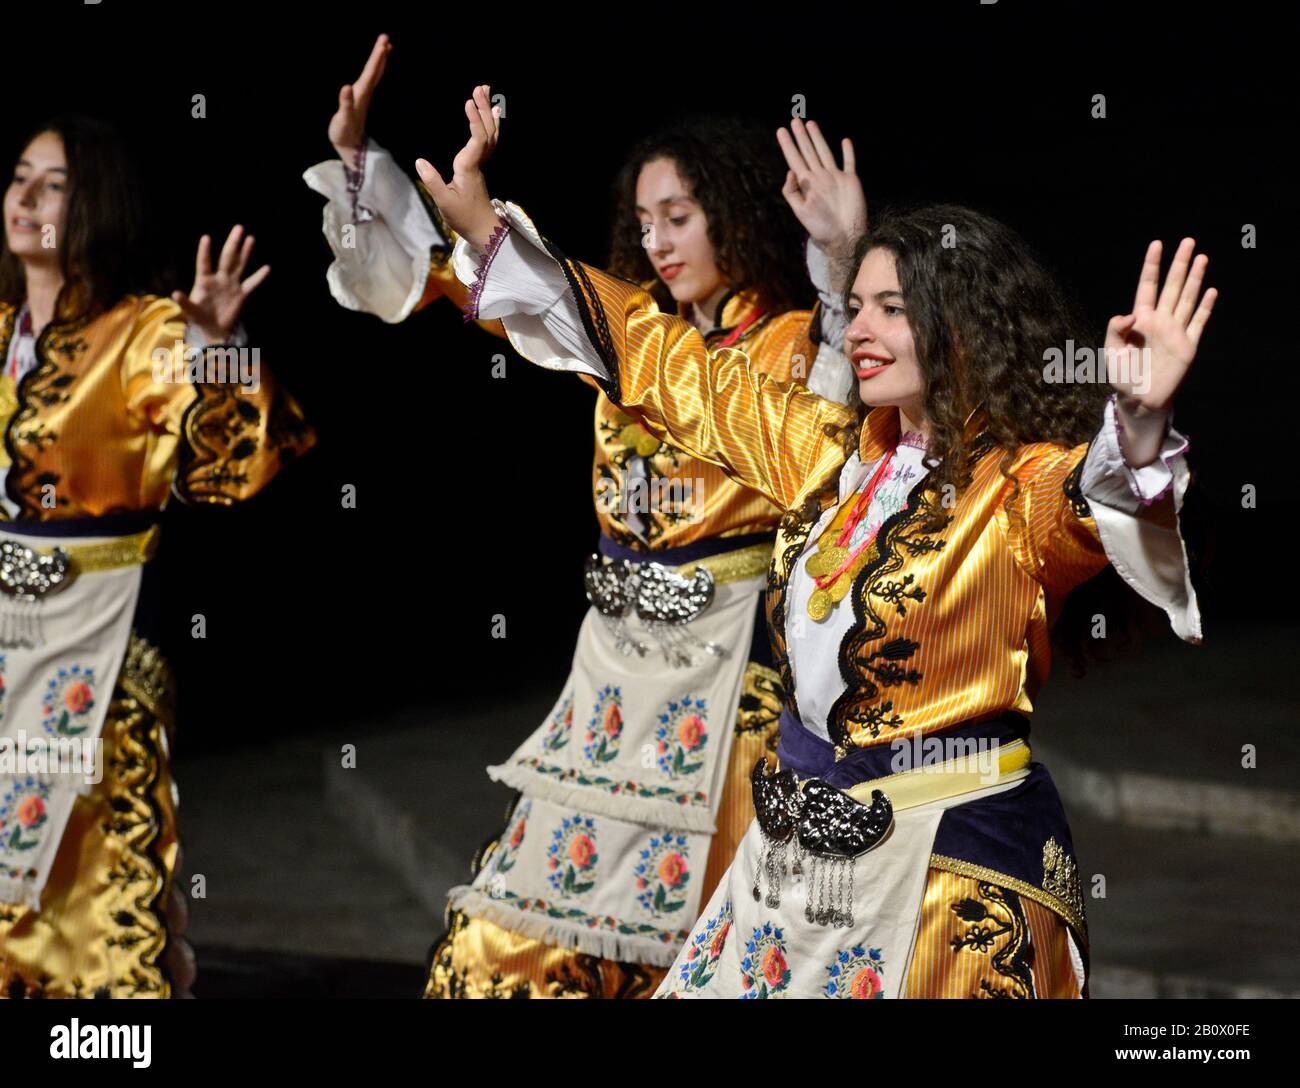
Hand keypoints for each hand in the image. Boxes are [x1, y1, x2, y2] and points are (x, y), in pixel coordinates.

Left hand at [172, 226, 269, 343]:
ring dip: (245, 252)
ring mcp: (231, 285)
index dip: (205, 252)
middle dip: (233, 243)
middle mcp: (219, 279)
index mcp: (205, 281)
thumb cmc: (199, 318)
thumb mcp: (190, 311)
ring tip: (250, 238)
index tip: (206, 237)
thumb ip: (184, 302)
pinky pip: (251, 284)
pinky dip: (259, 277)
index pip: (205, 263)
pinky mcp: (241, 295)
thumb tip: (174, 294)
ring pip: (239, 265)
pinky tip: (267, 268)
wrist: (213, 329)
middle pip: (227, 258)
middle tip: (239, 228)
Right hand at [329, 33, 390, 162]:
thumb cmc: (344, 134)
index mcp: (361, 95)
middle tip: (385, 37)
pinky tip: (373, 68)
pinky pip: (369, 81)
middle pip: (375, 71)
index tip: (383, 42)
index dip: (377, 57)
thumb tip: (346, 87)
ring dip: (379, 61)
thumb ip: (345, 104)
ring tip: (385, 47)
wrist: (350, 148)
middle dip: (380, 54)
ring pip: (374, 75)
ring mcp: (363, 97)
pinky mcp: (360, 101)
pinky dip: (372, 71)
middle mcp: (365, 94)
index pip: (371, 72)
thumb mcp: (343, 119)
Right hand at [414, 84, 501, 247]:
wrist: (483, 229)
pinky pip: (489, 141)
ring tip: (487, 92)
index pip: (477, 139)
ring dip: (488, 113)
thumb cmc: (463, 217)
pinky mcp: (479, 167)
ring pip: (490, 135)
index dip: (475, 120)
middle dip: (483, 109)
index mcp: (469, 168)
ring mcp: (481, 164)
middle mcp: (478, 163)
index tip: (468, 102)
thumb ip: (432, 181)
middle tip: (480, 87)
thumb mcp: (444, 202)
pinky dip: (490, 125)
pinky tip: (492, 114)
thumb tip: (419, 161)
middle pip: (486, 131)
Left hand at [777, 118, 865, 264]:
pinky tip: (845, 141)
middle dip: (801, 136)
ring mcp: (835, 177)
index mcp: (807, 184)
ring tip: (810, 123)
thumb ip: (792, 191)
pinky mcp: (850, 181)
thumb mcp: (800, 211)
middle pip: (808, 152)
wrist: (844, 236)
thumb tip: (790, 170)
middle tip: (794, 119)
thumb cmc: (821, 228)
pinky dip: (848, 152)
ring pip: (825, 152)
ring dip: (818, 138)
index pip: (794, 159)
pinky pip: (849, 162)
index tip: (781, 131)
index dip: (788, 145)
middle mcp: (820, 177)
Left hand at [1106, 237, 1216, 413]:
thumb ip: (1115, 329)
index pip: (1147, 286)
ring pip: (1187, 298)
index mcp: (1140, 320)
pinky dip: (1205, 307)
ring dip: (1195, 279)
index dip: (1152, 266)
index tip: (1157, 244)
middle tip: (1188, 241)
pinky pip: (1198, 322)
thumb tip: (1131, 313)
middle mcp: (1160, 321)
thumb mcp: (1111, 352)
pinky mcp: (1188, 345)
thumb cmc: (1122, 377)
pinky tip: (1210, 291)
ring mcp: (1175, 331)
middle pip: (1171, 286)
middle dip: (1179, 264)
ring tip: (1202, 257)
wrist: (1140, 399)